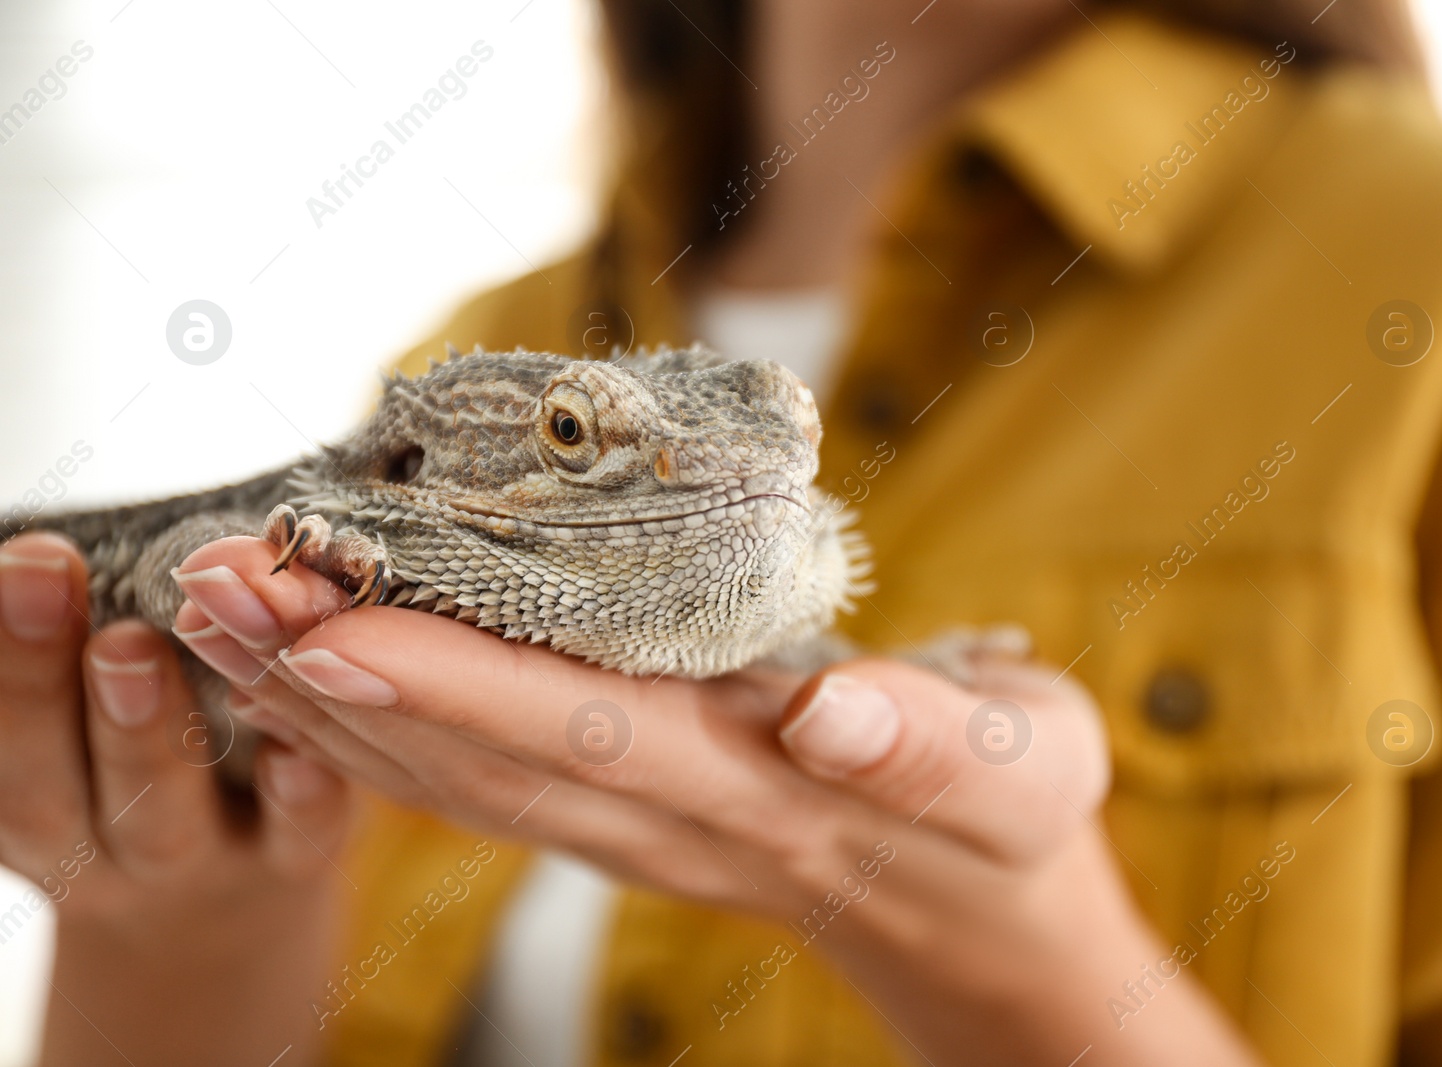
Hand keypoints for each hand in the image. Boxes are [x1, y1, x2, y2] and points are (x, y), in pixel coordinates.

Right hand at [0, 532, 350, 1066]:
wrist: (215, 923)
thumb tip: (39, 549)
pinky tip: (297, 751)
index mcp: (23, 791)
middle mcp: (86, 841)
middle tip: (48, 574)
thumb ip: (64, 646)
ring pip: (157, 816)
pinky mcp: (292, 862)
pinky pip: (291, 841)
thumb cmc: (130, 773)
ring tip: (133, 645)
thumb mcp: (75, 725)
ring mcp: (192, 861)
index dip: (4, 655)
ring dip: (143, 734)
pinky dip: (294, 799)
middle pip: (44, 782)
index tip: (28, 553)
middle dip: (39, 679)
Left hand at [174, 535, 1260, 1065]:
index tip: (326, 623)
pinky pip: (485, 788)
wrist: (985, 916)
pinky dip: (387, 734)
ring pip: (462, 781)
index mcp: (763, 788)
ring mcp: (640, 832)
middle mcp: (673, 819)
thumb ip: (929, 744)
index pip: (584, 735)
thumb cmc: (1012, 816)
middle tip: (211, 587)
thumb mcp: (1023, 768)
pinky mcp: (630, 821)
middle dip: (338, 681)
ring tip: (222, 618)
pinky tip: (314, 682)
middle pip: (481, 761)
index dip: (452, 686)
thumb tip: (835, 710)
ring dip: (334, 707)